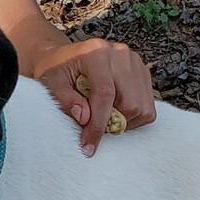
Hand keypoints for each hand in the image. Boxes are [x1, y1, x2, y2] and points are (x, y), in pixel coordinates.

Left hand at [34, 38, 155, 155]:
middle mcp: (120, 54)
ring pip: (143, 108)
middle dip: (113, 124)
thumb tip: (84, 118)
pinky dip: (134, 118)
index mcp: (96, 53)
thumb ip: (66, 100)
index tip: (88, 146)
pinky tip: (116, 112)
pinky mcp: (142, 72)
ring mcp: (134, 62)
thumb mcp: (51, 84)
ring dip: (125, 122)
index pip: (105, 94)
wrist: (66, 57)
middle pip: (130, 103)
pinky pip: (148, 106)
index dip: (98, 125)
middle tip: (95, 129)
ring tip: (105, 118)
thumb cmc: (57, 70)